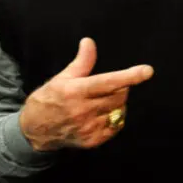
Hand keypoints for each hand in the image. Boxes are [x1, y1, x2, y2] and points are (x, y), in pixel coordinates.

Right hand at [18, 38, 153, 151]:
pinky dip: (114, 117)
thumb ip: (81, 62)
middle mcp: (84, 111)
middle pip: (120, 95)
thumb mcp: (61, 78)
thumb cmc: (49, 100)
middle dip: (120, 87)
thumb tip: (89, 41)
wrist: (34, 132)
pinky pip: (116, 124)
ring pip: (120, 109)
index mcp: (76, 92)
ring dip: (117, 102)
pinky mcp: (93, 141)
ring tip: (101, 101)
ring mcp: (89, 128)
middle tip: (107, 87)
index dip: (130, 76)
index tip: (148, 71)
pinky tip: (101, 114)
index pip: (109, 82)